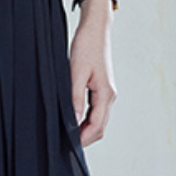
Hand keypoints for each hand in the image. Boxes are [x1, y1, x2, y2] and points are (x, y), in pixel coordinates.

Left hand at [68, 4, 115, 145]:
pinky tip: (74, 121)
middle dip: (85, 139)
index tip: (69, 146)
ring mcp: (107, 93)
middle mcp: (110, 96)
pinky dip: (87, 121)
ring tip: (68, 135)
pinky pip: (97, 112)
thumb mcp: (76, 73)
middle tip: (66, 145)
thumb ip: (75, 98)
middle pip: (100, 128)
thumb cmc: (87, 46)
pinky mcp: (102, 89)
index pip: (96, 126)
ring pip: (99, 121)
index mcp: (106, 94)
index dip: (83, 139)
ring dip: (86, 131)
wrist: (95, 30)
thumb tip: (72, 120)